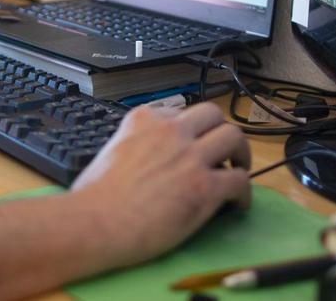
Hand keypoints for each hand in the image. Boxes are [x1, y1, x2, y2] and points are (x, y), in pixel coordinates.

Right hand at [70, 103, 251, 267]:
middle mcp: (171, 131)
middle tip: (223, 151)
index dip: (190, 129)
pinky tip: (237, 204)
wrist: (96, 222)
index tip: (192, 143)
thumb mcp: (110, 150)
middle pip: (213, 115)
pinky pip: (240, 181)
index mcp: (144, 120)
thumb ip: (131, 145)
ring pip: (234, 138)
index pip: (180, 112)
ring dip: (240, 154)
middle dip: (221, 131)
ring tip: (238, 169)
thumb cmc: (92, 196)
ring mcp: (191, 158)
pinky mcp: (205, 187)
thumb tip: (135, 161)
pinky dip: (243, 193)